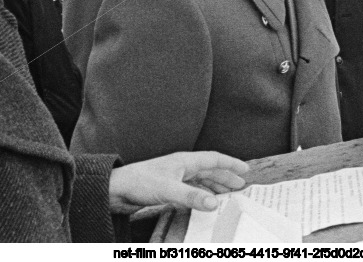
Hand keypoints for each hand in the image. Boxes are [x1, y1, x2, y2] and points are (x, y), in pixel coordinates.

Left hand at [108, 151, 248, 214]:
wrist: (116, 189)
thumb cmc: (139, 182)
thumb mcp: (169, 190)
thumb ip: (192, 197)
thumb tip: (214, 204)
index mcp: (185, 161)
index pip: (214, 159)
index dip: (230, 164)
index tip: (245, 169)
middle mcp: (182, 167)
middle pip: (210, 170)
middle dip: (226, 177)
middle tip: (240, 186)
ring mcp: (175, 177)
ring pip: (201, 180)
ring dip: (215, 186)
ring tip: (227, 195)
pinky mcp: (168, 187)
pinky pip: (192, 189)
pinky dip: (202, 194)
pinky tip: (204, 201)